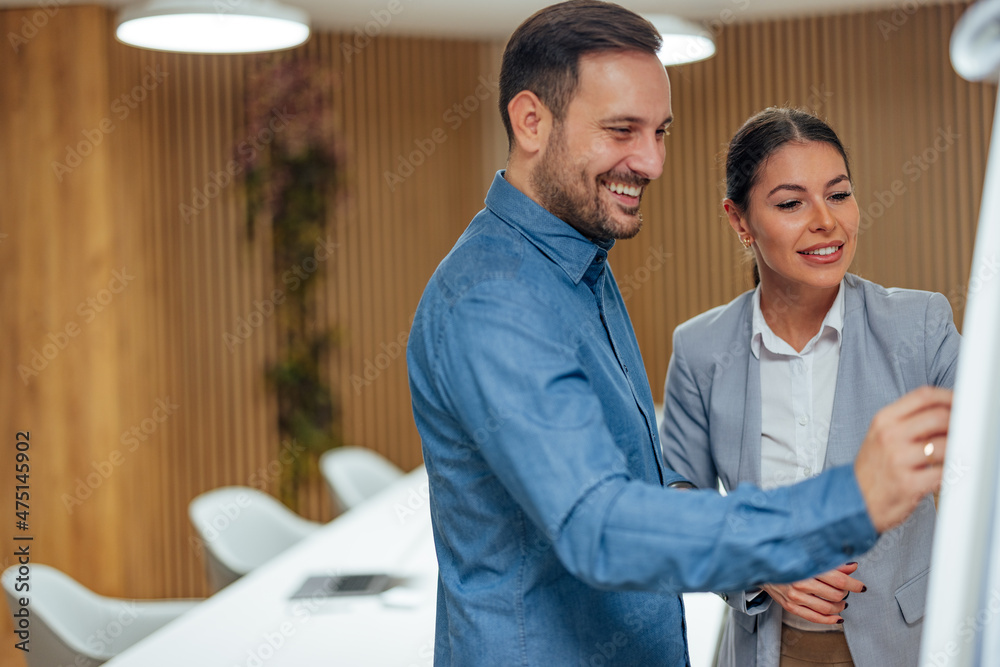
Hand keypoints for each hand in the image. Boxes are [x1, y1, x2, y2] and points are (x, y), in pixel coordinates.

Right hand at [762, 563, 864, 624]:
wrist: (761, 564)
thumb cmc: (785, 557)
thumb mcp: (807, 555)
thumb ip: (830, 562)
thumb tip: (852, 566)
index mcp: (805, 567)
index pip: (837, 579)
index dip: (853, 584)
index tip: (860, 586)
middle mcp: (800, 582)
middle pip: (835, 595)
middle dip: (845, 594)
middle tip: (846, 590)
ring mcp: (794, 596)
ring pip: (827, 608)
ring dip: (840, 606)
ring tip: (842, 602)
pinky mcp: (790, 606)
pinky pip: (814, 618)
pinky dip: (829, 620)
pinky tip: (837, 617)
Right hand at [854, 386, 950, 532]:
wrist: (856, 499)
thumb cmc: (873, 468)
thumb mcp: (881, 434)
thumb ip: (909, 420)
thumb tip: (946, 412)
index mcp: (884, 420)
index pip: (923, 396)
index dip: (948, 397)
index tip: (960, 404)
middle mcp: (890, 436)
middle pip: (938, 417)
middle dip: (958, 423)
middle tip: (963, 431)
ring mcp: (899, 460)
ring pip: (945, 445)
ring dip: (957, 450)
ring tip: (955, 454)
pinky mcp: (909, 483)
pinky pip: (944, 472)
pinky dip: (951, 472)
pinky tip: (947, 472)